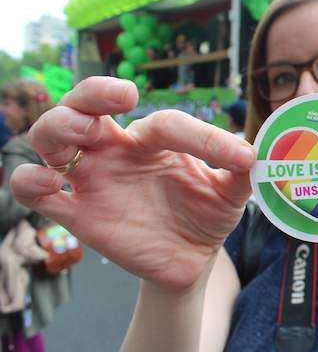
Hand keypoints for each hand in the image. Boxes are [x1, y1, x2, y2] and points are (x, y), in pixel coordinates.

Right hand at [10, 77, 255, 291]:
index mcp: (155, 141)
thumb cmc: (206, 215)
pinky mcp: (78, 213)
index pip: (166, 123)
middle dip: (94, 92)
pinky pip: (36, 192)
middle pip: (85, 105)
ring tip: (83, 131)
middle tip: (122, 94)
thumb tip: (252, 153)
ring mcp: (94, 179)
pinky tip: (50, 182)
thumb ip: (240, 174)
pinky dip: (31, 181)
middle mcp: (118, 150)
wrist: (191, 258)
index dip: (202, 135)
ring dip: (59, 126)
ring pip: (51, 138)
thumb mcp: (230, 195)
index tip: (237, 157)